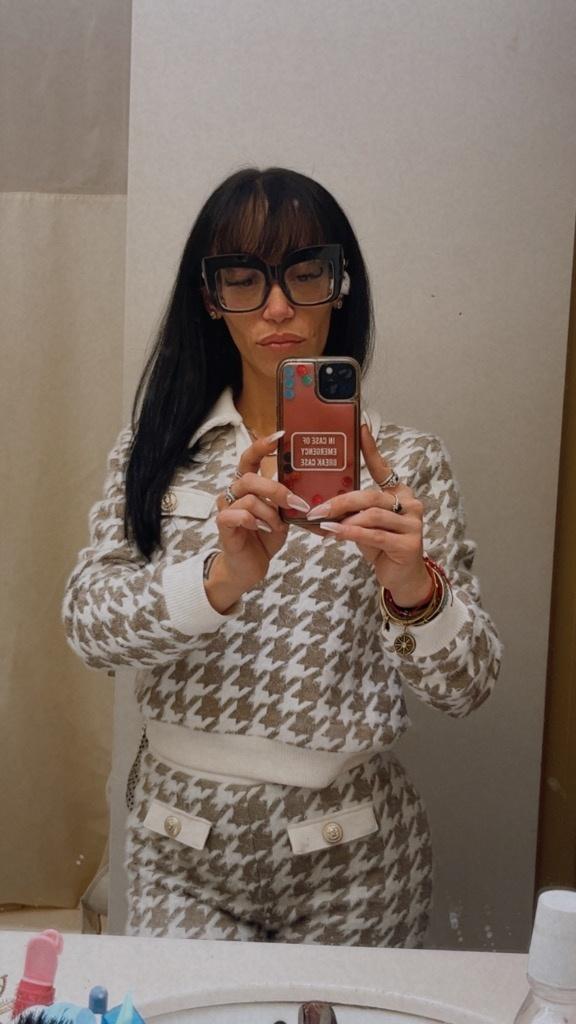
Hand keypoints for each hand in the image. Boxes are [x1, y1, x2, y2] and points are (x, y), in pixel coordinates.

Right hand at [205, 432, 309, 611]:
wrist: (250, 566)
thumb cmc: (266, 536)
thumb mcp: (284, 515)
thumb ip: (291, 500)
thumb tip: (320, 490)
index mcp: (249, 485)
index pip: (250, 458)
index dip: (261, 445)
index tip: (280, 436)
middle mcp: (234, 492)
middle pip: (249, 478)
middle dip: (276, 490)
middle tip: (295, 504)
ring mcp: (226, 508)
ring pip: (248, 499)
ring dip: (270, 513)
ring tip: (278, 526)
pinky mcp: (223, 525)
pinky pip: (237, 515)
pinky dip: (255, 521)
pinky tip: (264, 529)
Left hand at [304, 424, 430, 606]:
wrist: (402, 576)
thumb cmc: (381, 546)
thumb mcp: (362, 524)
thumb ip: (348, 512)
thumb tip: (316, 505)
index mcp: (398, 493)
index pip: (382, 467)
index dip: (370, 448)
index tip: (359, 427)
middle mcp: (409, 503)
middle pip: (370, 496)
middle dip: (340, 501)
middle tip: (316, 508)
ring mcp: (412, 523)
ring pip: (372, 515)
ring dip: (344, 520)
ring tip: (323, 524)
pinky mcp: (409, 543)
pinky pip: (375, 535)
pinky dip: (352, 534)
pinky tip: (335, 534)